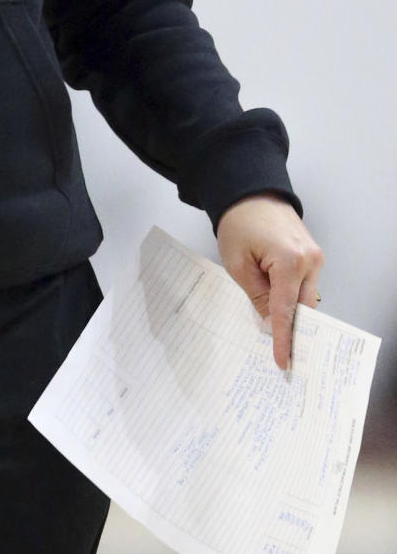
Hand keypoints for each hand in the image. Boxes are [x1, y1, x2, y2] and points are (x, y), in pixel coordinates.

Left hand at [216, 194, 323, 370]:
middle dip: (296, 332)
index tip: (284, 361)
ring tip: (283, 340)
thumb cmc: (238, 223)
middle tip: (287, 359)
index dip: (284, 338)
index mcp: (290, 261)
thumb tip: (272, 324)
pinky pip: (305, 284)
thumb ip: (258, 296)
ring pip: (307, 298)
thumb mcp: (238, 264)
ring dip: (295, 315)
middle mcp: (310, 260)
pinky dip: (295, 299)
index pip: (287, 310)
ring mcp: (314, 257)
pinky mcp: (311, 254)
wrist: (250, 192)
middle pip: (305, 308)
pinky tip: (283, 313)